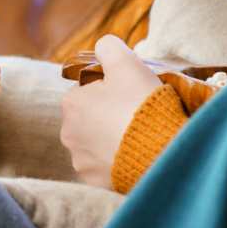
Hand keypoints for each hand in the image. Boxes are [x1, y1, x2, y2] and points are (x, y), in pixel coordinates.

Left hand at [60, 34, 160, 187]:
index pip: (89, 89)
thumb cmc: (142, 104)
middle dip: (110, 115)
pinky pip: (105, 167)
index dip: (113, 89)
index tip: (133, 94)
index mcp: (72, 102)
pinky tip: (137, 156)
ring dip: (113, 140)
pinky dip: (118, 161)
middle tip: (139, 115)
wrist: (159, 152)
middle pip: (91, 117)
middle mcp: (67, 133)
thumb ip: (109, 47)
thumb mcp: (128, 63)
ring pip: (97, 143)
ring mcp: (80, 161)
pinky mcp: (95, 182)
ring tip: (140, 137)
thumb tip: (103, 45)